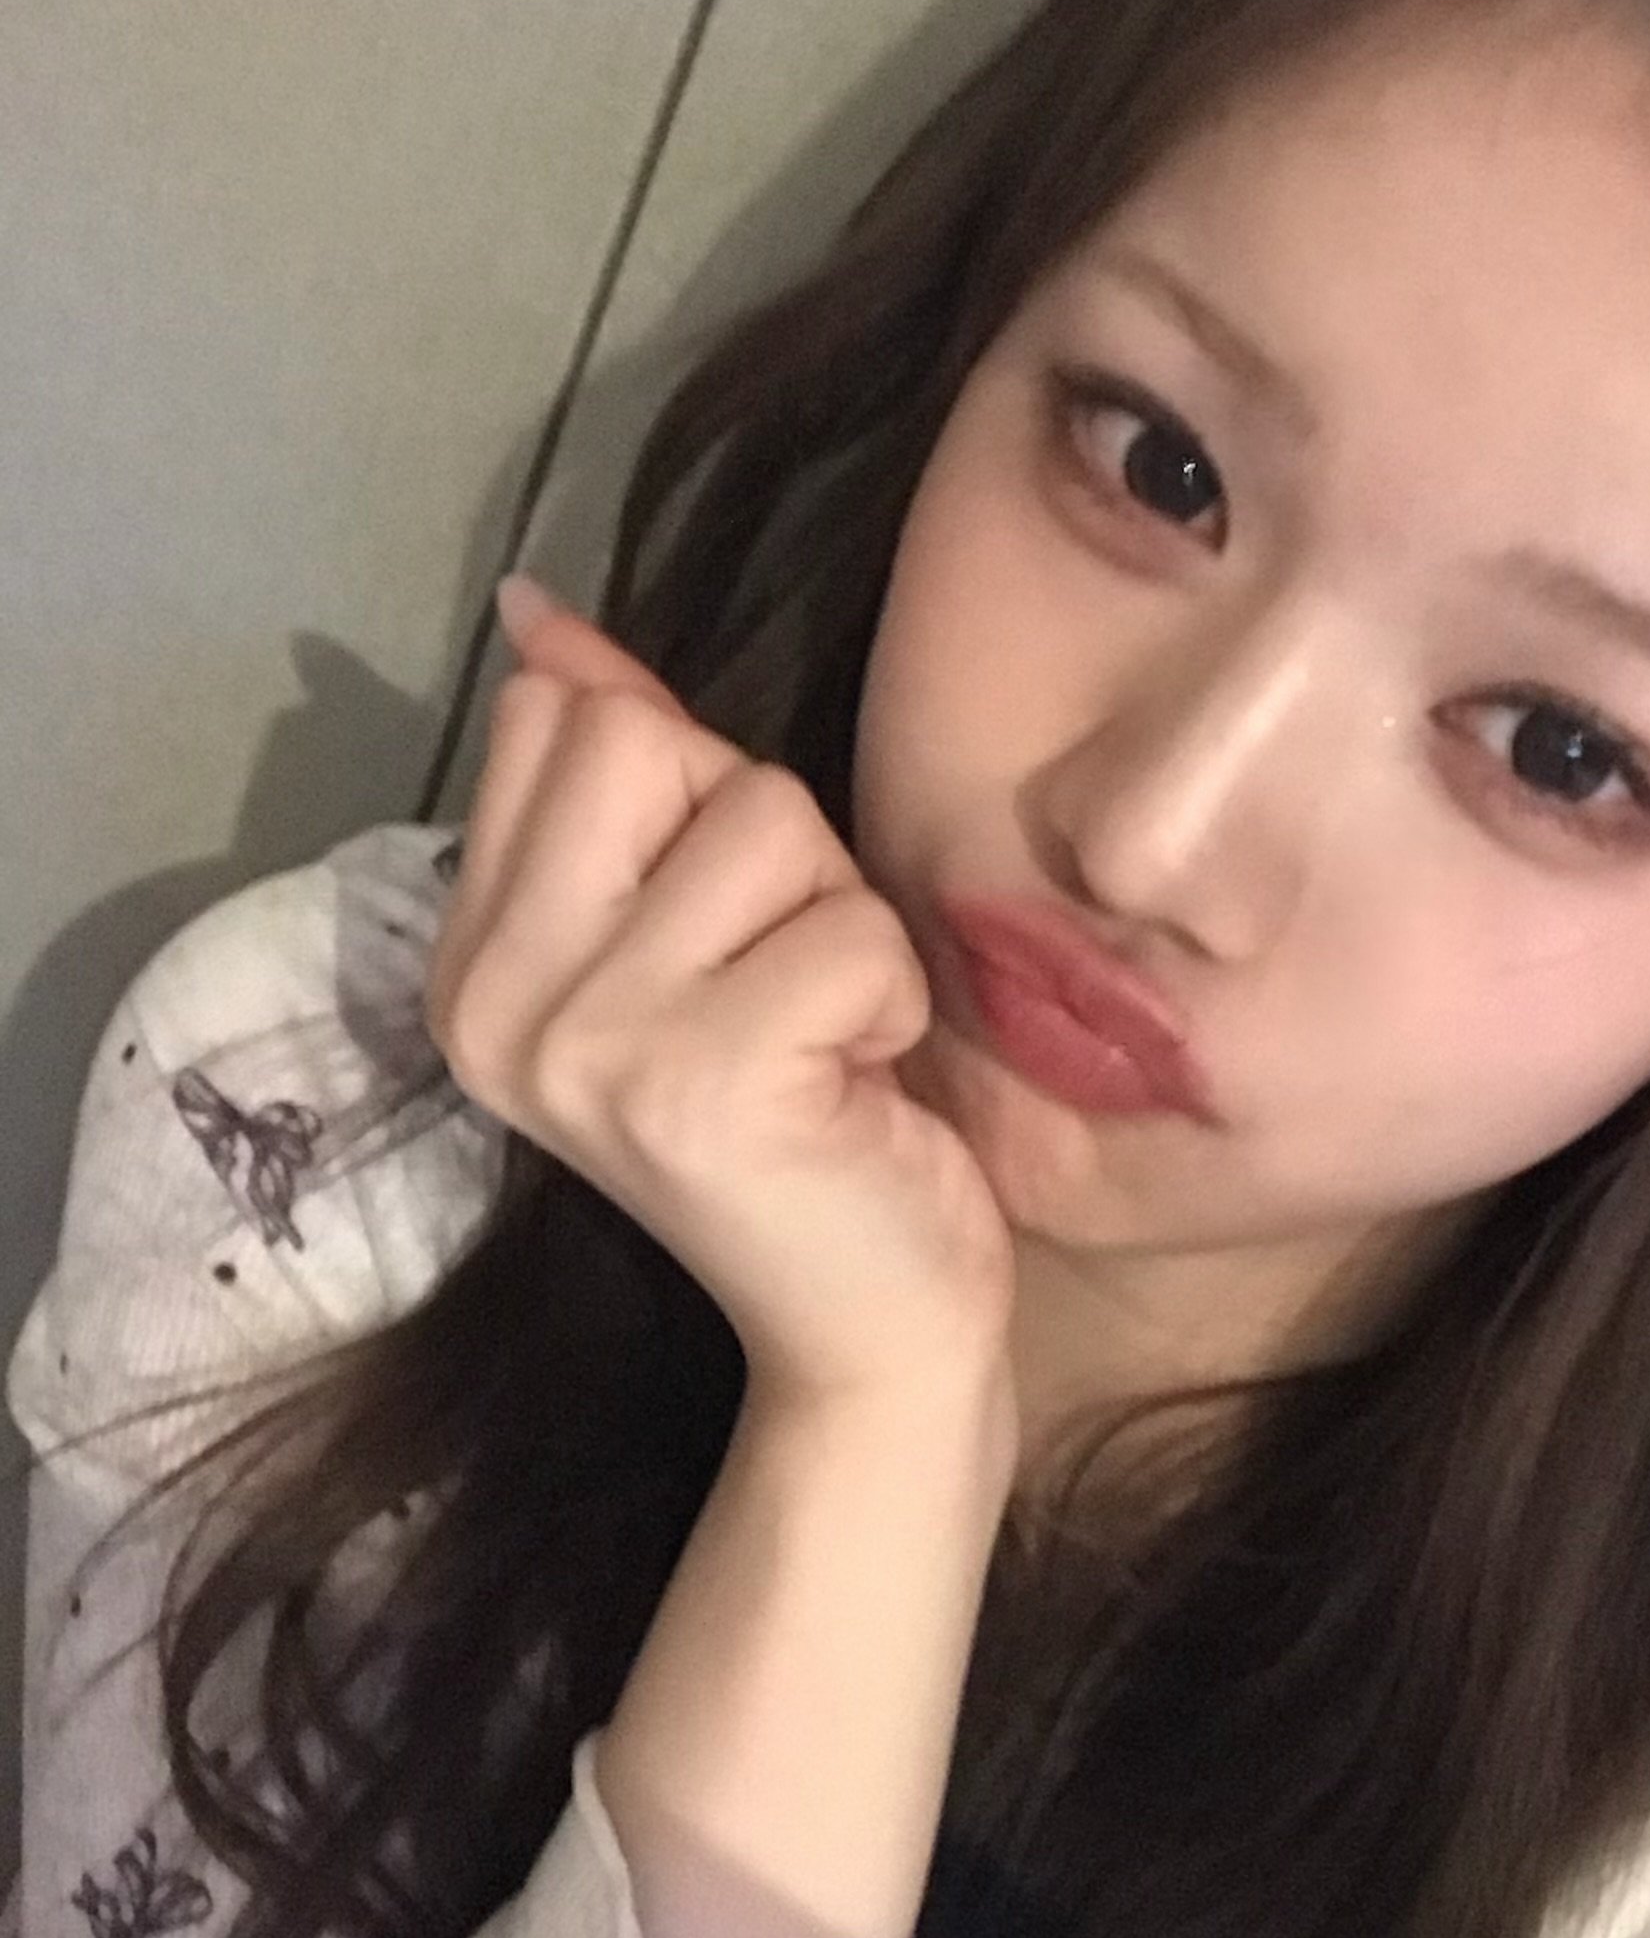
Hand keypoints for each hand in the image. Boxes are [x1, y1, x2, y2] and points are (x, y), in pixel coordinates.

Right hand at [423, 575, 1019, 1430]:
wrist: (866, 1327)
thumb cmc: (804, 1109)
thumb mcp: (696, 922)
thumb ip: (616, 766)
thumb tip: (541, 610)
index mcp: (474, 959)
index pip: (566, 719)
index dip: (689, 791)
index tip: (715, 930)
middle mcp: (497, 1004)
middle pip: (648, 742)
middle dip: (764, 836)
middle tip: (780, 977)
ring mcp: (586, 1048)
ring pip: (764, 820)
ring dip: (838, 919)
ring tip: (821, 1035)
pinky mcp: (699, 1085)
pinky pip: (848, 928)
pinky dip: (887, 995)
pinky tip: (856, 1083)